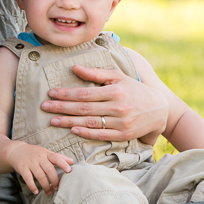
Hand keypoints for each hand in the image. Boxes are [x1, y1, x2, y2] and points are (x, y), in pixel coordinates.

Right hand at [9, 142, 72, 194]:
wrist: (16, 151)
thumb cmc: (35, 153)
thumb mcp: (46, 152)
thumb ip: (58, 157)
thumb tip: (72, 161)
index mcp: (46, 154)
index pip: (56, 157)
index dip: (63, 163)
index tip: (69, 171)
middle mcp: (39, 157)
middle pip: (49, 169)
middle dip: (54, 180)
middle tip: (57, 188)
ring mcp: (30, 163)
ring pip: (40, 175)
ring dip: (45, 186)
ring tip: (49, 192)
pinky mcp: (22, 168)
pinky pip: (28, 178)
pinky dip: (32, 186)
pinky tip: (36, 191)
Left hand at [41, 64, 168, 141]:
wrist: (159, 110)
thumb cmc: (134, 90)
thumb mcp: (118, 77)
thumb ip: (96, 73)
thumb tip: (74, 68)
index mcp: (115, 91)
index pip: (85, 93)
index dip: (66, 94)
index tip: (51, 93)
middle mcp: (117, 107)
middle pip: (84, 108)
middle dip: (62, 108)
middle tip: (45, 106)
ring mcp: (120, 123)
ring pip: (90, 123)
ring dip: (69, 122)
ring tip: (53, 120)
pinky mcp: (123, 135)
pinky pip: (101, 135)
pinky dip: (85, 133)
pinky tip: (72, 130)